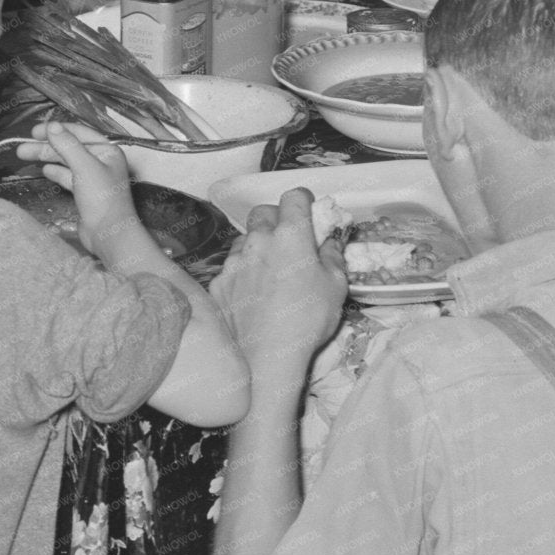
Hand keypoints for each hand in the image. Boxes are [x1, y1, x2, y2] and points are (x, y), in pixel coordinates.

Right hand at [15, 122, 139, 256]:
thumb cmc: (102, 199)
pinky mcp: (86, 194)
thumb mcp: (84, 167)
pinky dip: (56, 172)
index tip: (34, 131)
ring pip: (67, 162)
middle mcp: (102, 162)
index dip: (57, 130)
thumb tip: (52, 126)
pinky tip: (45, 170)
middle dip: (46, 146)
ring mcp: (94, 178)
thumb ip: (67, 145)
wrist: (109, 235)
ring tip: (24, 156)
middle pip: (70, 148)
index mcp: (107, 151)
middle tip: (22, 147)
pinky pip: (68, 177)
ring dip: (47, 158)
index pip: (78, 133)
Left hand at [209, 189, 347, 372]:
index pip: (294, 196)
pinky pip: (231, 267)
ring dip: (258, 246)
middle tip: (290, 241)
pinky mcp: (218, 283)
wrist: (266, 357)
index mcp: (290, 235)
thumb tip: (329, 241)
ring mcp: (233, 262)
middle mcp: (258, 241)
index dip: (304, 202)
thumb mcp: (336, 286)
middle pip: (263, 211)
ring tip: (271, 271)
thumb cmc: (308, 319)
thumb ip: (333, 255)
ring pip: (245, 239)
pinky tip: (254, 293)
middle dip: (277, 218)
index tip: (311, 215)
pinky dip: (243, 272)